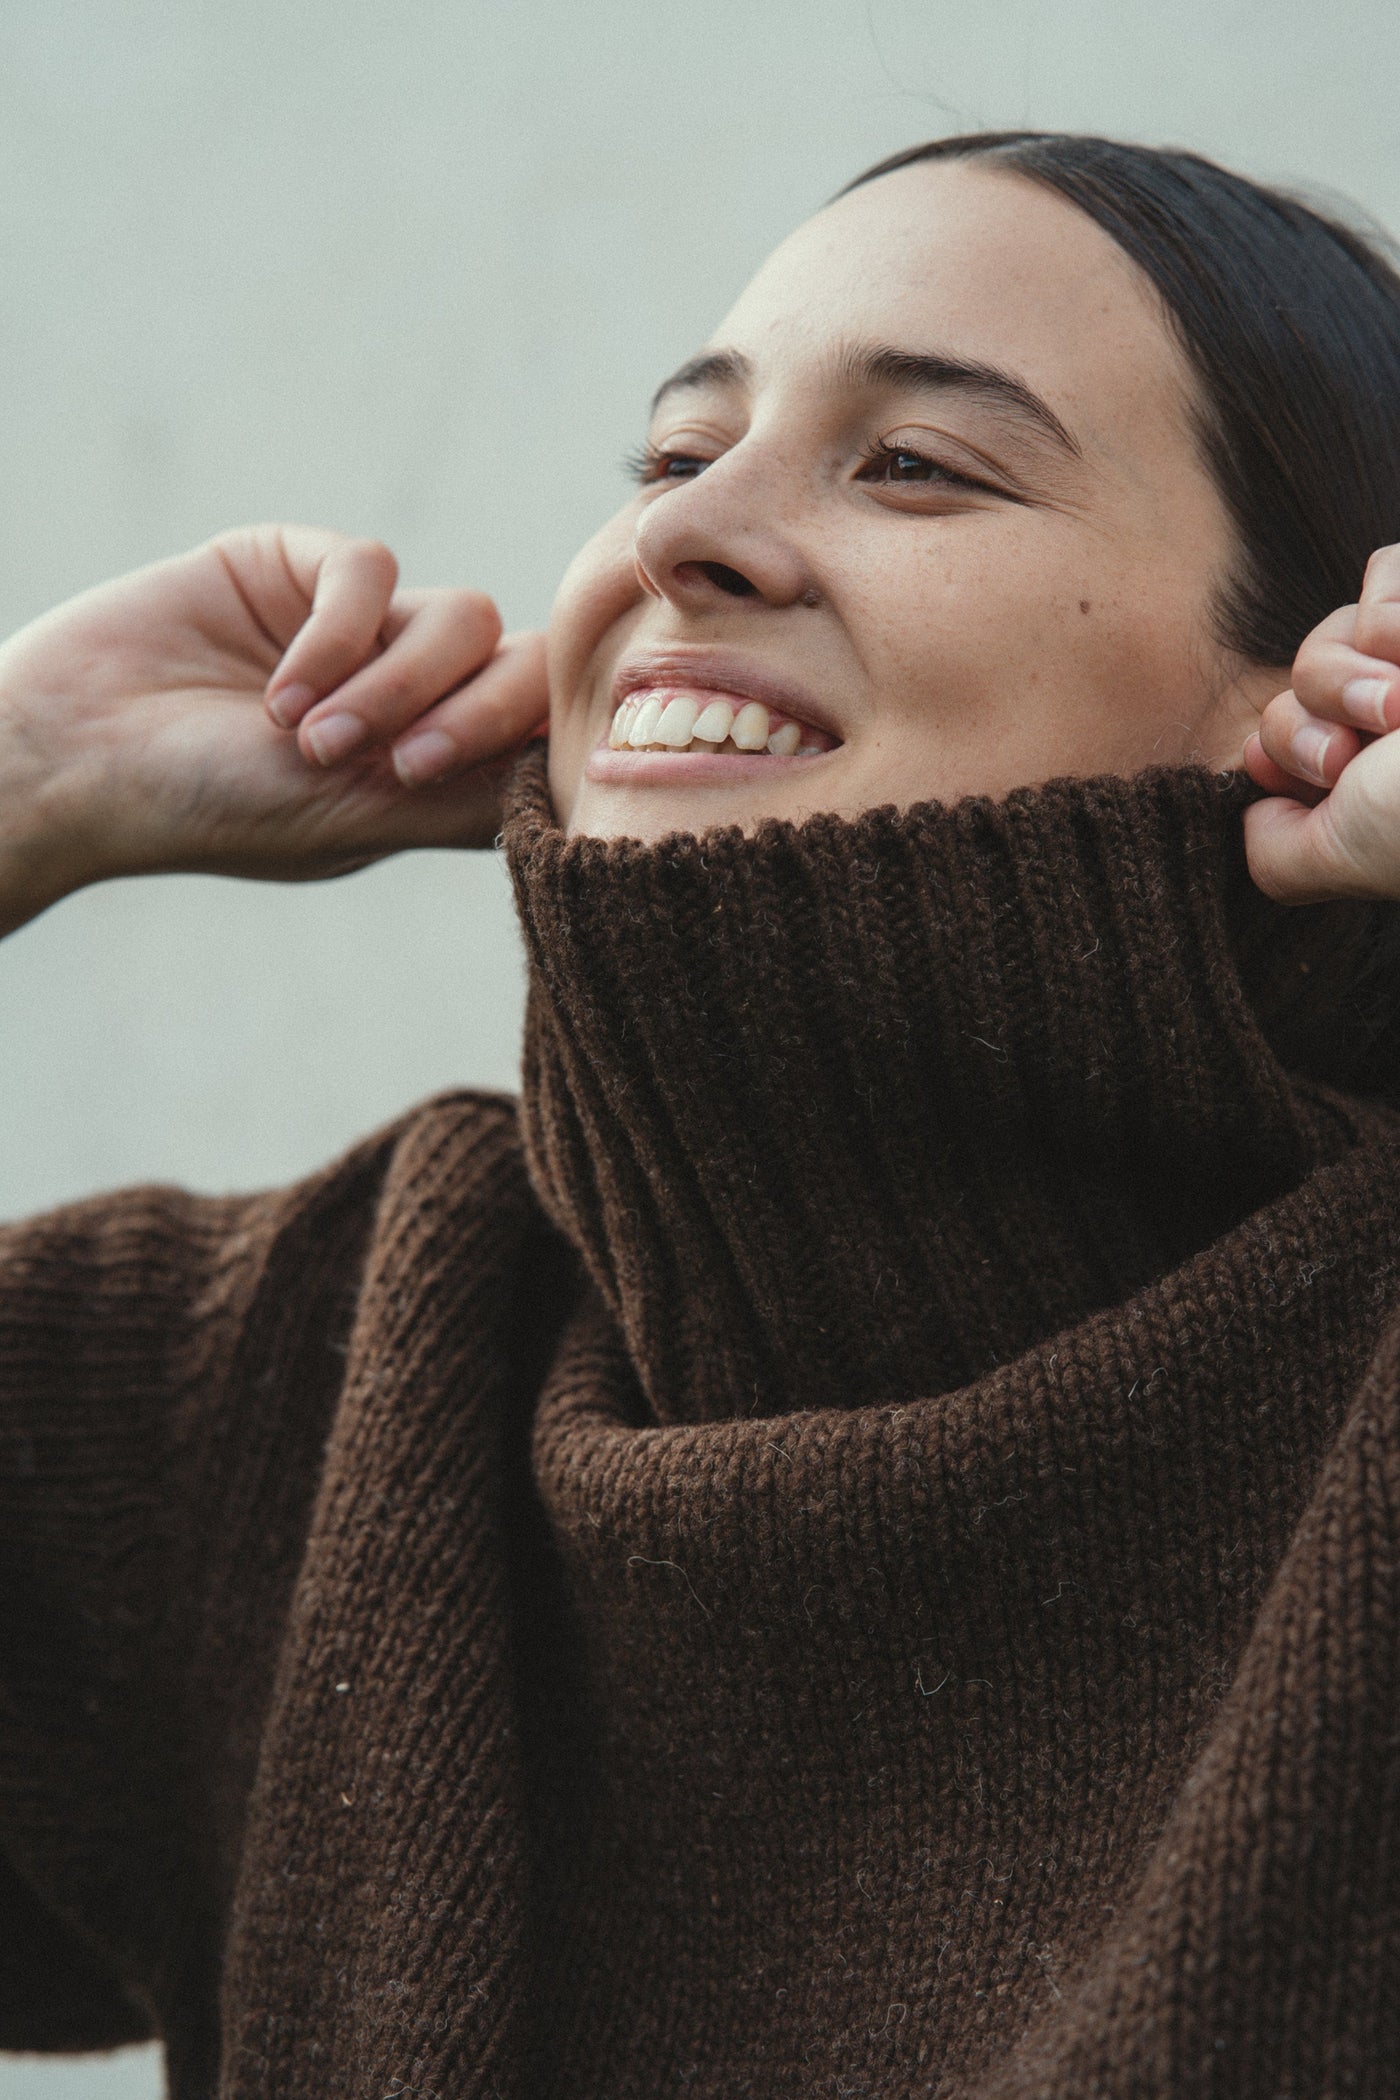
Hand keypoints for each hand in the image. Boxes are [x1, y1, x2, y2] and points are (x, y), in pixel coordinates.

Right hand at [0, 524, 547, 930]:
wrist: (76, 757)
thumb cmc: (211, 811)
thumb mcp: (355, 818)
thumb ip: (470, 793)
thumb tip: (581, 774)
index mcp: (431, 766)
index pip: (536, 733)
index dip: (531, 744)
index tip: (470, 787)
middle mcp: (410, 693)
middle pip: (519, 666)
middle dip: (474, 712)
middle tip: (402, 764)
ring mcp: (361, 628)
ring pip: (460, 618)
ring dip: (393, 683)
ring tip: (310, 738)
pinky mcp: (304, 567)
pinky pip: (374, 568)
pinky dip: (336, 632)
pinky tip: (278, 692)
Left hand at [1243, 544, 1399, 902]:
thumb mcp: (1343, 857)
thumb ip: (1279, 856)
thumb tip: (1259, 806)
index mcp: (1378, 778)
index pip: (1284, 738)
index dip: (1281, 750)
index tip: (1321, 774)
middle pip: (1297, 686)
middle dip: (1308, 725)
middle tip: (1359, 752)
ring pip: (1334, 631)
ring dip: (1345, 678)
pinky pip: (1382, 571)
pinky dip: (1389, 613)